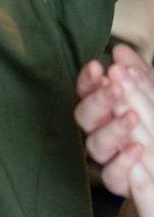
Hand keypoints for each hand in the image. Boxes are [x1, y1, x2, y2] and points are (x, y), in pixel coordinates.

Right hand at [77, 45, 153, 202]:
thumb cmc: (152, 121)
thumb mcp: (150, 93)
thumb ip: (136, 72)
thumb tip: (120, 50)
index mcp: (101, 108)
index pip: (85, 91)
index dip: (88, 80)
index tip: (99, 67)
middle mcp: (98, 131)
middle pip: (84, 116)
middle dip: (99, 101)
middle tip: (116, 89)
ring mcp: (107, 157)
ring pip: (95, 145)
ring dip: (112, 130)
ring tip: (132, 118)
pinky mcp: (119, 181)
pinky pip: (112, 175)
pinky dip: (123, 163)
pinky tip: (138, 149)